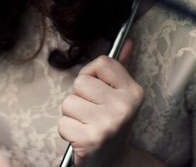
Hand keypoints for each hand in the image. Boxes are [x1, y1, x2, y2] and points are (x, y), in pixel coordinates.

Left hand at [58, 39, 144, 166]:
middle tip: (91, 112)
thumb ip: (119, 68)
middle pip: (80, 82)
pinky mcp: (90, 140)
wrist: (112, 161)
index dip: (92, 74)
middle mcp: (124, 107)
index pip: (102, 63)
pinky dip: (67, 131)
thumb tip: (126, 42)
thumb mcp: (120, 95)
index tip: (97, 90)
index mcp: (133, 91)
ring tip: (86, 124)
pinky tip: (81, 136)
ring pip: (68, 102)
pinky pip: (62, 123)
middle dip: (79, 97)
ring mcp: (108, 124)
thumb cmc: (110, 122)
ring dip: (71, 115)